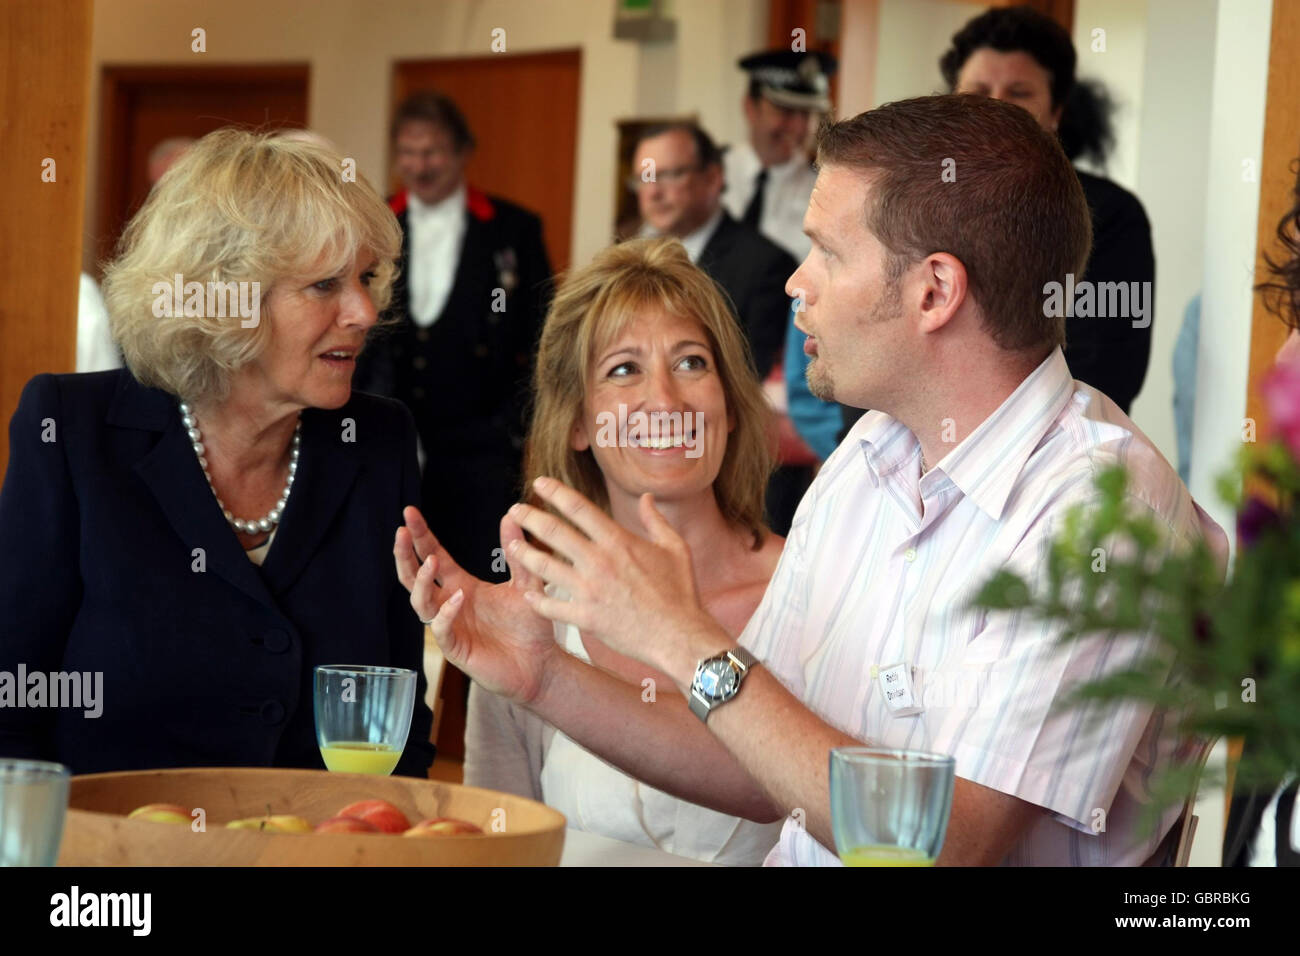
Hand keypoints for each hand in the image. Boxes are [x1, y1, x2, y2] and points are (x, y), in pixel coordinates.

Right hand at [393, 506, 557, 704]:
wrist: (542, 663)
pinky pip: (442, 629)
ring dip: (422, 581)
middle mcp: (450, 604)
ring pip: (420, 602)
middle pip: (415, 577)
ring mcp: (451, 626)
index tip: (410, 513)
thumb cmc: (530, 626)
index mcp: (462, 585)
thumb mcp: (527, 583)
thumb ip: (517, 553)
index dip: (420, 536)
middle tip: (401, 531)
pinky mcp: (457, 648)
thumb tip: (510, 515)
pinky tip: (457, 598)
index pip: (433, 555)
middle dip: (405, 554)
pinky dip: (446, 613)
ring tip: (431, 562)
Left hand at [506, 477, 720, 678]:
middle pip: (553, 531)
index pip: (578, 507)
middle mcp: (599, 561)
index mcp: (618, 541)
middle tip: (515, 510)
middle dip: (529, 517)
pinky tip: (527, 593)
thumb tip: (647, 498)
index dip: (555, 491)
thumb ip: (656, 520)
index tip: (540, 484)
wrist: (679, 635)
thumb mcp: (675, 548)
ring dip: (523, 553)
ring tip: (512, 546)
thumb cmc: (680, 592)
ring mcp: (589, 590)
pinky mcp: (585, 618)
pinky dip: (536, 599)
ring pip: (543, 566)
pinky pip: (550, 606)